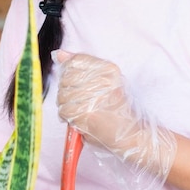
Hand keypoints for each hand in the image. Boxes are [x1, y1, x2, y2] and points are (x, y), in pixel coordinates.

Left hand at [55, 51, 175, 183]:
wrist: (131, 135)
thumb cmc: (116, 109)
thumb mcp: (104, 82)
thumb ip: (80, 66)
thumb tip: (58, 54)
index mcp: (109, 69)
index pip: (75, 61)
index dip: (69, 73)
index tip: (76, 83)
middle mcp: (103, 80)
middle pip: (66, 77)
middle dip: (67, 90)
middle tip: (79, 100)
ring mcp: (95, 96)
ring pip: (62, 94)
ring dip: (66, 105)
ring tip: (79, 110)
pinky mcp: (87, 113)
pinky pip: (64, 110)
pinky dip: (66, 117)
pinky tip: (78, 119)